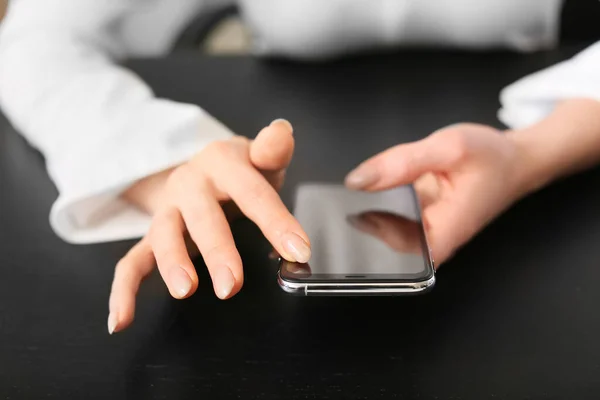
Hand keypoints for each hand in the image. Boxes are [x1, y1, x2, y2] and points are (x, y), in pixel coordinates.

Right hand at [108, 119, 310, 333]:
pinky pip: (132, 261)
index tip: (298, 250)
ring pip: (165, 236)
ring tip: (186, 290)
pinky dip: (123, 291)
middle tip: (232, 283)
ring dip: (173, 263)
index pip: (252, 193)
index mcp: (222, 163)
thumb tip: (282, 131)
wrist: (202, 169)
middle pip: (203, 217)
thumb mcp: (259, 158)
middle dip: (217, 250)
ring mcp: (169, 211)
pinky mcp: (153, 235)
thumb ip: (272, 150)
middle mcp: (191, 184)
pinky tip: (122, 320)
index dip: (276, 222)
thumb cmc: (238, 171)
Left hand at [345, 123, 525, 264]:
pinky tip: (365, 190)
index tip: (340, 226)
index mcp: (443, 234)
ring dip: (363, 214)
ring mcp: (424, 231)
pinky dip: (376, 202)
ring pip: (383, 229)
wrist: (514, 160)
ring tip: (343, 198)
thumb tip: (358, 180)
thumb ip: (402, 162)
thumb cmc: (492, 158)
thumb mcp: (447, 148)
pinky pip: (390, 214)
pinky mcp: (419, 219)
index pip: (393, 256)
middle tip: (334, 207)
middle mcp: (432, 240)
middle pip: (382, 246)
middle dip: (357, 226)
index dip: (363, 242)